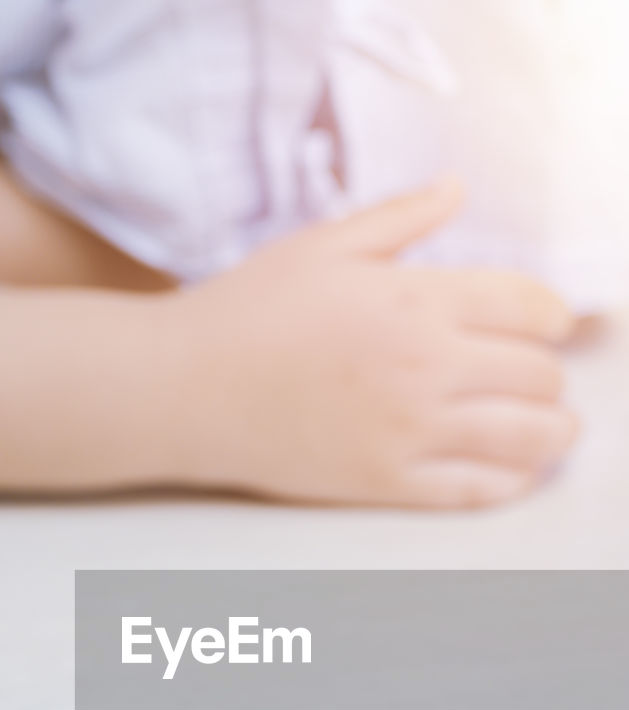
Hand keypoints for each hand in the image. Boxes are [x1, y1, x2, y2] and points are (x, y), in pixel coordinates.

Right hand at [168, 180, 576, 507]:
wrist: (182, 389)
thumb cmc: (244, 312)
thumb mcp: (322, 245)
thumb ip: (400, 219)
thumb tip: (456, 190)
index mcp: (415, 300)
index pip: (528, 307)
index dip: (553, 316)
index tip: (551, 325)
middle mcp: (425, 367)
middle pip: (538, 376)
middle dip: (550, 375)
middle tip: (541, 378)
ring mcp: (408, 432)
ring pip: (525, 439)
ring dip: (553, 433)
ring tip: (554, 430)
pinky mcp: (384, 484)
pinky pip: (476, 491)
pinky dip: (510, 482)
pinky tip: (515, 472)